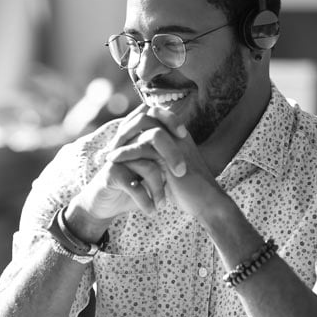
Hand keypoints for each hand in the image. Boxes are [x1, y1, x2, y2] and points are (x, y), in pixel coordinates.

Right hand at [65, 105, 183, 240]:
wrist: (106, 203)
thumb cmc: (132, 184)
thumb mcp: (150, 168)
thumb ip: (163, 154)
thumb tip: (188, 144)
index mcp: (136, 137)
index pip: (154, 116)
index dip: (170, 120)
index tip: (185, 135)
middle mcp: (126, 143)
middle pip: (153, 136)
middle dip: (172, 154)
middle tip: (181, 173)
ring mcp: (118, 157)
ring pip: (146, 165)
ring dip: (159, 188)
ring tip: (163, 204)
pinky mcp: (111, 173)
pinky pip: (134, 185)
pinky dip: (146, 200)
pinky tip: (152, 210)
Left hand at [105, 105, 224, 219]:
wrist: (206, 203)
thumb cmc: (189, 190)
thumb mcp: (171, 169)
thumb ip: (159, 157)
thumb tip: (141, 155)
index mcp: (179, 134)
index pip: (155, 114)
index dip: (135, 122)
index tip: (121, 138)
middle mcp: (177, 134)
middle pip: (147, 113)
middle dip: (127, 126)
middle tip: (113, 142)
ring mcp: (175, 143)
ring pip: (143, 127)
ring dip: (122, 138)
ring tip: (109, 153)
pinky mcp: (170, 157)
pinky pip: (142, 146)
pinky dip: (125, 152)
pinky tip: (113, 160)